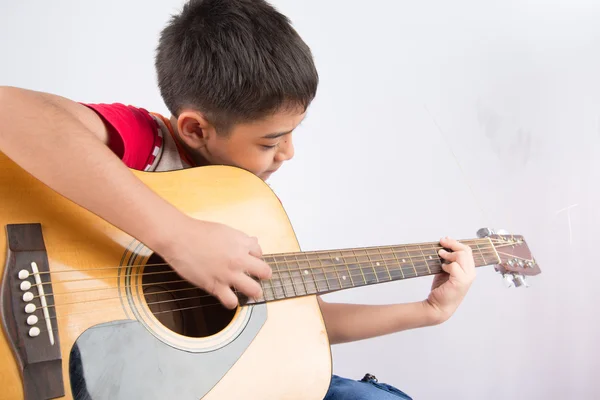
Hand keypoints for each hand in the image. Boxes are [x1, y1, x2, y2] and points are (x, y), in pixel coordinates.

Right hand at [157, 216, 272, 308]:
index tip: (251, 260)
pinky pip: (231, 301)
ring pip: (254, 290)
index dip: (256, 257)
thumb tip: (253, 242)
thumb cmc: (199, 231)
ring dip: (255, 292)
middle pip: (264, 272)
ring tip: (252, 293)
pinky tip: (230, 299)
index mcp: (242, 244)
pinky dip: (232, 302)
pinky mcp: (215, 286)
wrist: (179, 237)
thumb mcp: (225, 230)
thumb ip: (240, 238)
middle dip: (264, 275)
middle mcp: (239, 259)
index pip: (260, 253)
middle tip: (260, 278)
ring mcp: (228, 274)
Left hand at [425, 236, 475, 323]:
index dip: (456, 243)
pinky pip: (454, 266)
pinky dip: (447, 264)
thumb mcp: (446, 270)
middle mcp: (471, 273)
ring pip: (461, 256)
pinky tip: (442, 268)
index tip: (445, 239)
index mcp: (469, 269)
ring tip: (440, 254)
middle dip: (452, 244)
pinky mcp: (460, 282)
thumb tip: (445, 243)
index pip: (467, 251)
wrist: (438, 306)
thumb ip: (448, 259)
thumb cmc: (442, 289)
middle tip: (441, 242)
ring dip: (449, 253)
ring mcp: (467, 278)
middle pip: (466, 251)